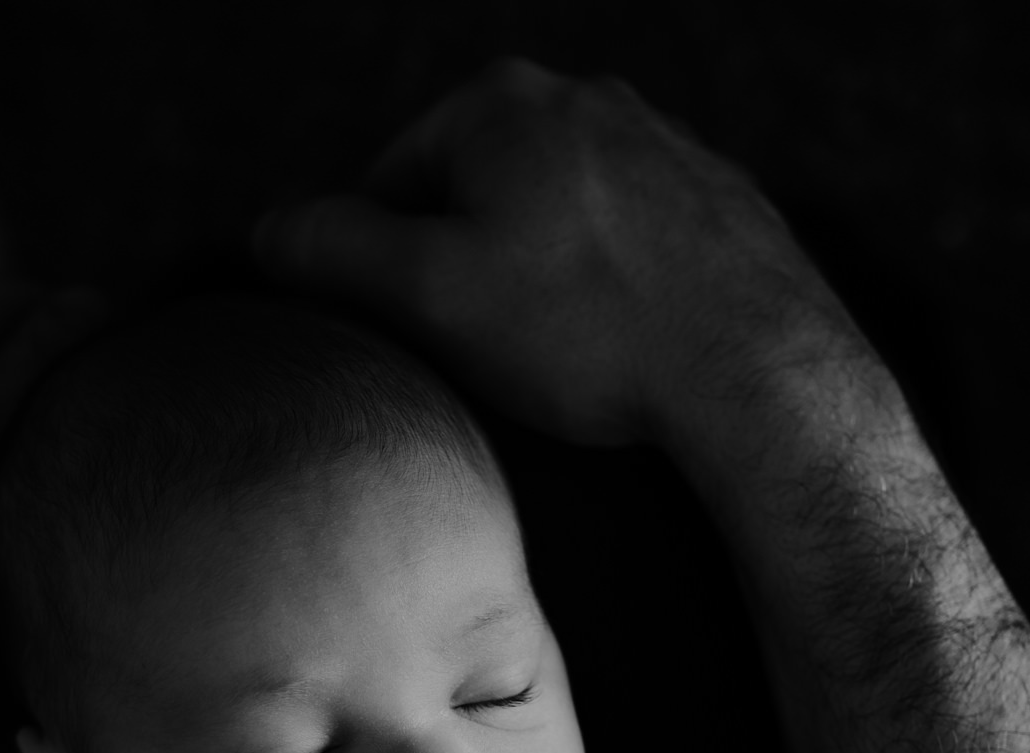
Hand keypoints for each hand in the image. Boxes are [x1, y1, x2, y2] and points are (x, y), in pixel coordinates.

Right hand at [253, 58, 854, 448]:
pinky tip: (625, 351)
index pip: (389, 182)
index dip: (382, 269)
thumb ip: (332, 251)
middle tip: (486, 357)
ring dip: (542, 283)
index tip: (414, 336)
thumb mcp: (429, 296)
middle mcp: (589, 99)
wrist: (761, 375)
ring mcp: (666, 146)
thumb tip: (268, 230)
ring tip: (562, 361)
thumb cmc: (591, 332)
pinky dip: (614, 292)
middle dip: (468, 271)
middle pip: (477, 197)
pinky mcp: (721, 203)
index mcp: (502, 101)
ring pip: (557, 222)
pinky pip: (631, 248)